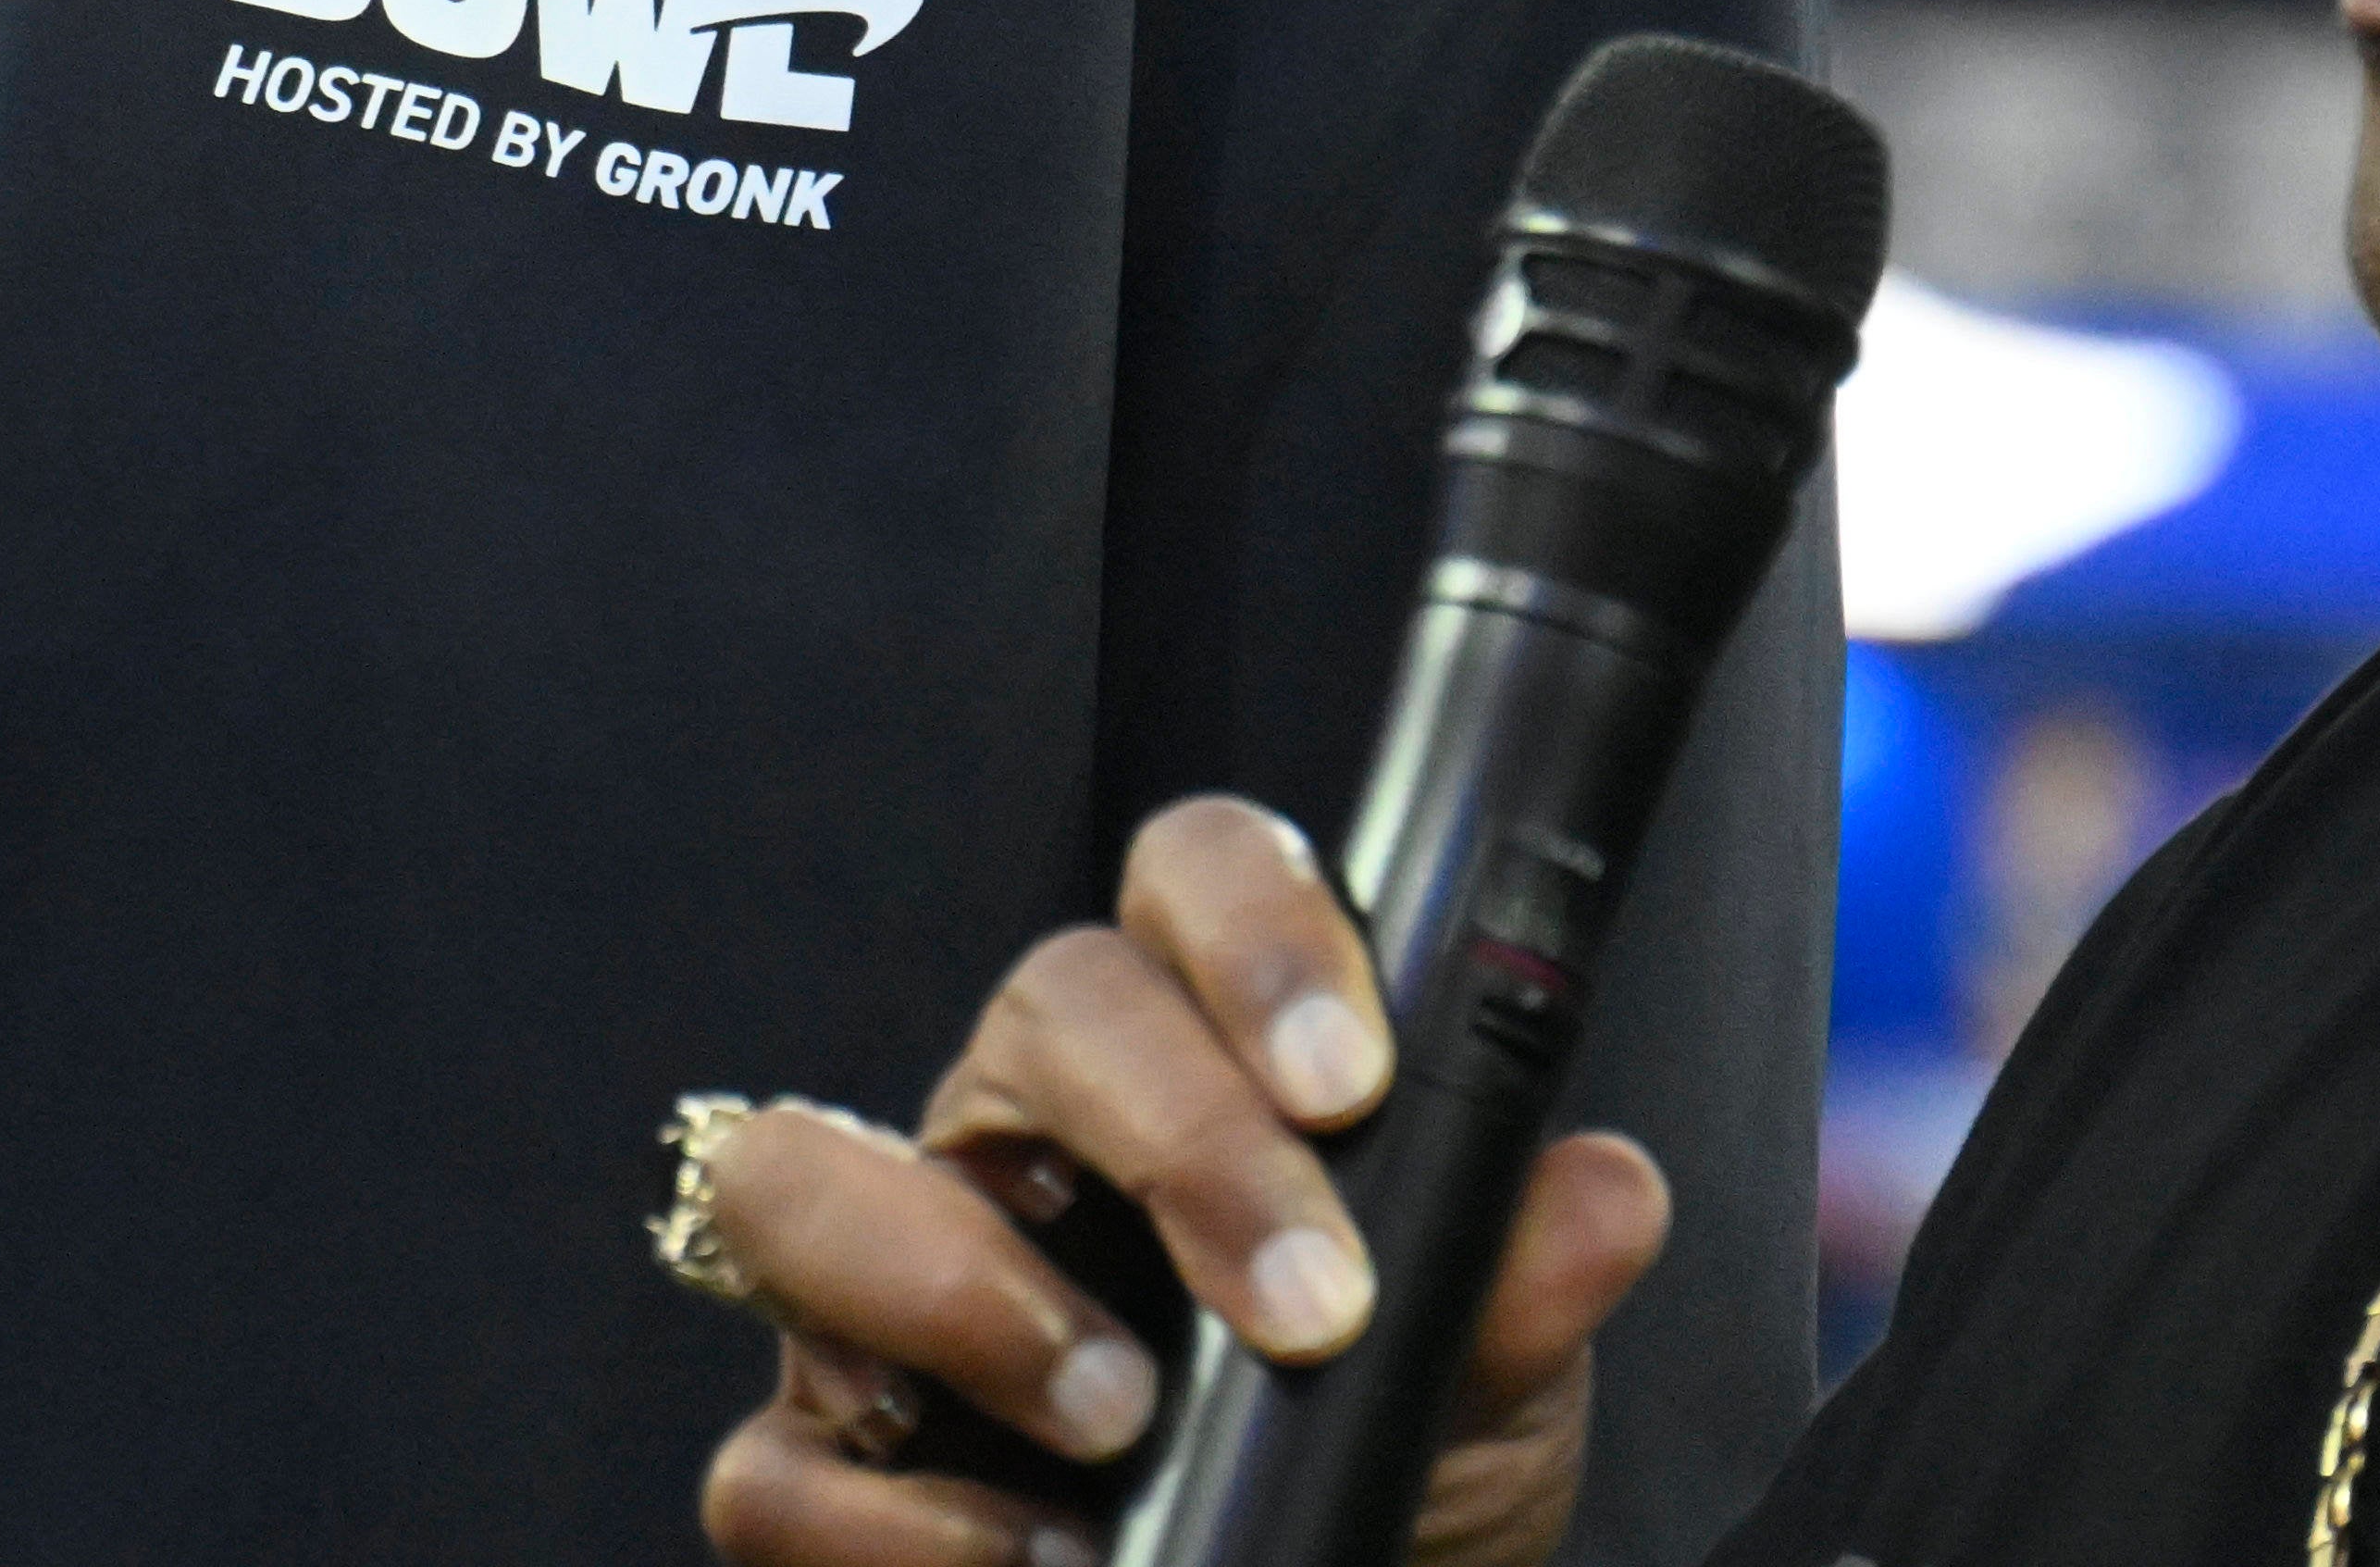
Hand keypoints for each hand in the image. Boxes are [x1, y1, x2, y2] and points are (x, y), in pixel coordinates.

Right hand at [693, 796, 1667, 1566]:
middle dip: (1174, 1138)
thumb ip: (1518, 1290)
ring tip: (1116, 1410)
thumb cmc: (1386, 1480)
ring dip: (956, 1284)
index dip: (1253, 933)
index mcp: (1185, 1067)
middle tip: (1303, 1305)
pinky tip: (1048, 1558)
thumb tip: (1603, 1192)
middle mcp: (1017, 1142)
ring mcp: (885, 1296)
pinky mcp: (819, 1468)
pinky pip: (776, 1464)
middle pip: (1033, 1011)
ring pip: (795, 1179)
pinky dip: (900, 1522)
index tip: (1349, 1079)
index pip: (1185, 882)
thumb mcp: (1487, 1397)